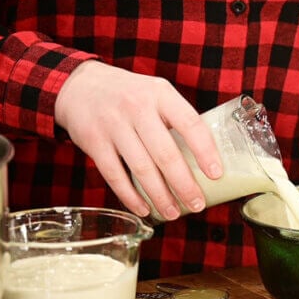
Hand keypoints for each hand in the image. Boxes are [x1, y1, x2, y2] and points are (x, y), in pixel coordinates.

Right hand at [54, 61, 221, 219]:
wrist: (81, 85)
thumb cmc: (131, 95)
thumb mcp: (157, 93)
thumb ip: (176, 118)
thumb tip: (207, 157)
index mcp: (161, 94)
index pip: (190, 123)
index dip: (205, 151)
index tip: (216, 174)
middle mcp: (137, 107)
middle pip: (165, 153)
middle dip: (184, 184)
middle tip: (197, 204)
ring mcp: (113, 125)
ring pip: (141, 168)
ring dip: (160, 195)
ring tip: (173, 213)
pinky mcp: (94, 142)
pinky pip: (114, 175)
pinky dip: (131, 196)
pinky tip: (144, 209)